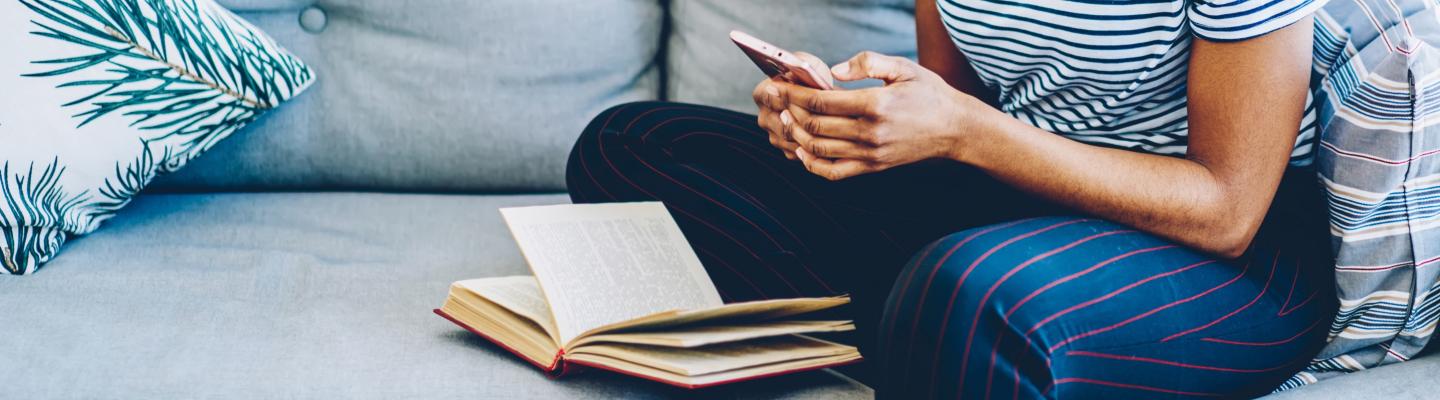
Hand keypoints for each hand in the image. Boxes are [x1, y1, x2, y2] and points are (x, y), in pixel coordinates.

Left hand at [767, 51, 984, 179]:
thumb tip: (833, 71)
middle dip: (790, 112)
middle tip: (776, 101)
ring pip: (820, 149)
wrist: (954, 128)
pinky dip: (812, 165)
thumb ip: (867, 63)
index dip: (796, 93)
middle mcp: (871, 132)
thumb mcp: (903, 67)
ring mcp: (871, 153)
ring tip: (786, 120)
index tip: (780, 85)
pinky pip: (834, 172)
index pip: (822, 101)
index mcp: (876, 104)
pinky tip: (801, 152)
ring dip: (796, 136)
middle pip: (816, 126)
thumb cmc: (928, 93)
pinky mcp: (873, 167)